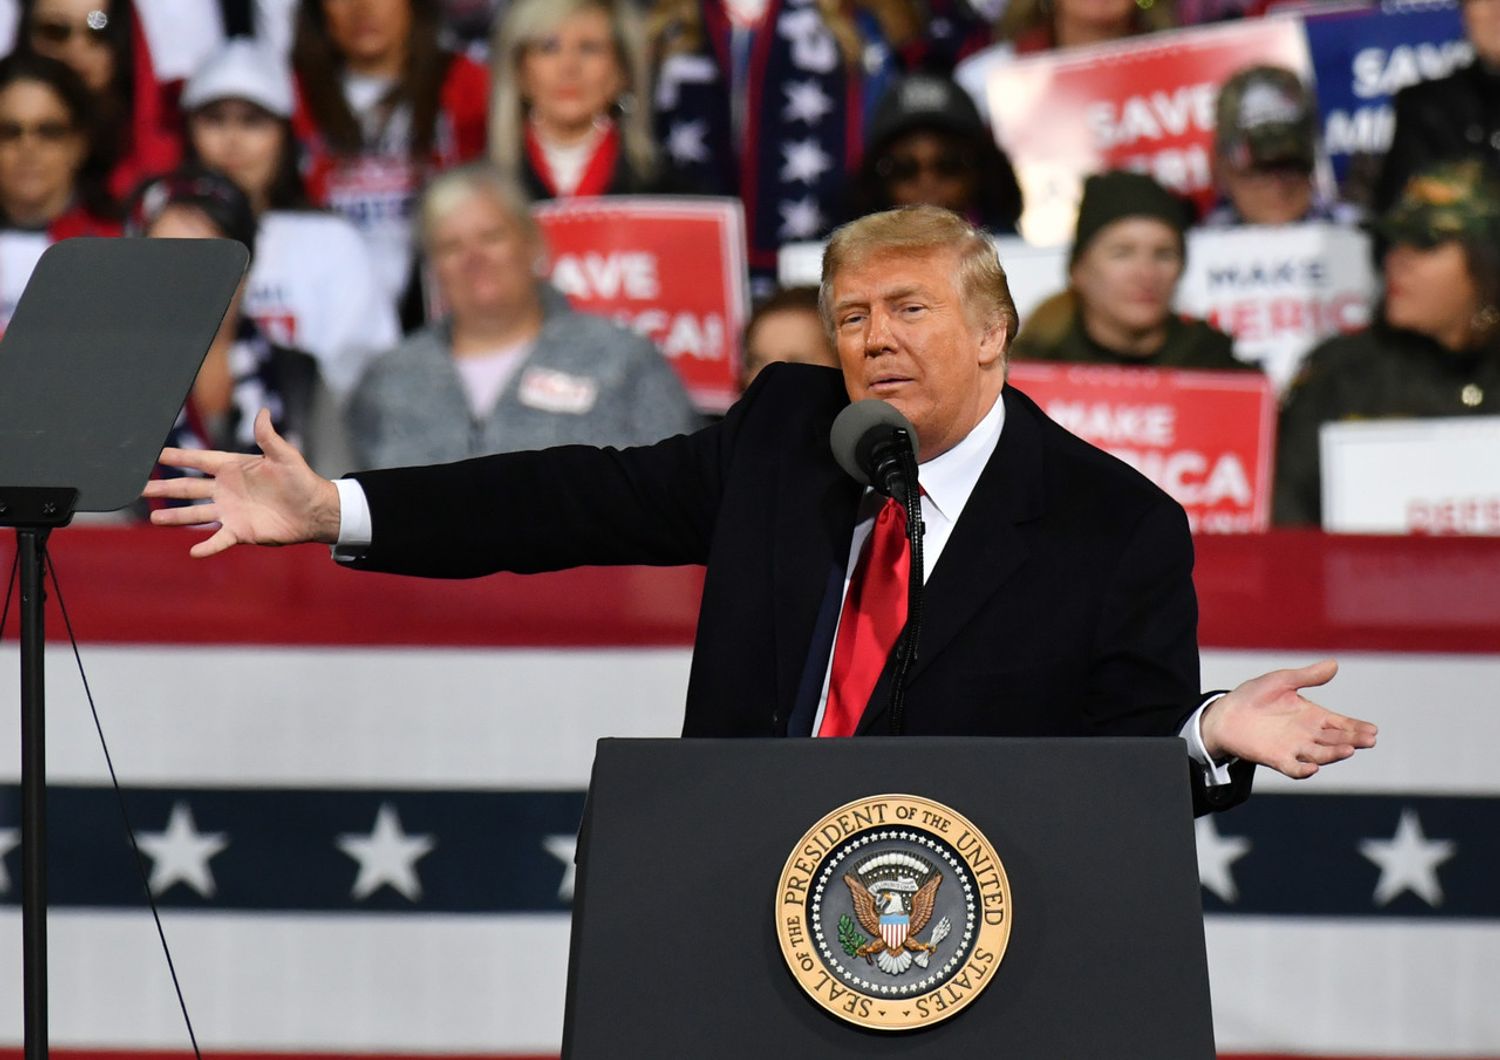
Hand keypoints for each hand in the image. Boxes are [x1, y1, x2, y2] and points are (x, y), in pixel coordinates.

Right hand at [142, 409, 341, 557]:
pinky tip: (193, 552)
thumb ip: (269, 437)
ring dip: (176, 516)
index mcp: (234, 468)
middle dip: (165, 488)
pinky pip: (219, 539)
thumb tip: (264, 412)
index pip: (200, 461)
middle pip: (189, 488)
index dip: (179, 457)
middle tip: (140, 487)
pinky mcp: (241, 531)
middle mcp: (227, 490)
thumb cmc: (301, 480)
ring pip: (196, 514)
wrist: (315, 510)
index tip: (156, 454)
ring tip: (154, 517)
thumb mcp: (284, 456)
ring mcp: (231, 511)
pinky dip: (208, 546)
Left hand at [1199, 658, 1376, 779]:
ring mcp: (1293, 747)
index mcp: (1313, 715)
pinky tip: (1313, 767)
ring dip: (1334, 753)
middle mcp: (1307, 734)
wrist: (1225, 713)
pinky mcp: (1276, 758)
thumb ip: (1307, 676)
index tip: (1373, 730)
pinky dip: (1303, 770)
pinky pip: (1294, 768)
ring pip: (1320, 754)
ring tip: (1348, 749)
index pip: (1341, 723)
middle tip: (1369, 740)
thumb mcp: (1282, 680)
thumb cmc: (1254, 696)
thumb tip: (1334, 664)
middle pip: (1336, 740)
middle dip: (1353, 740)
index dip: (1357, 727)